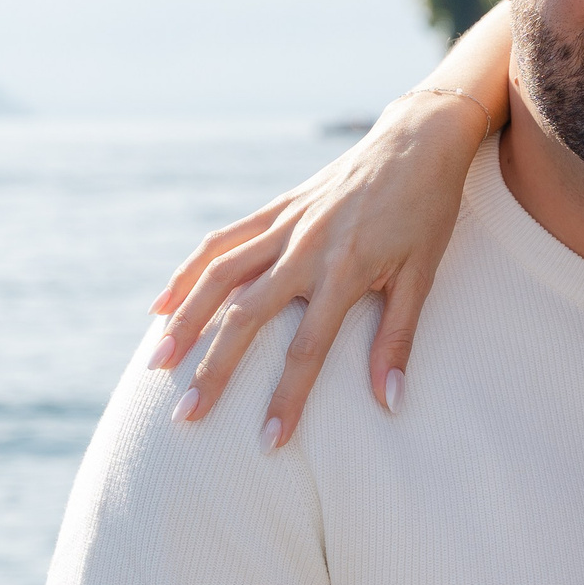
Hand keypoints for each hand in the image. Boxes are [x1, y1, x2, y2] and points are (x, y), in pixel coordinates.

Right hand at [149, 91, 487, 436]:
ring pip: (218, 277)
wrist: (416, 142)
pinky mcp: (274, 209)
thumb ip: (397, 339)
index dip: (288, 399)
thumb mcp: (422, 277)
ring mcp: (283, 226)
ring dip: (184, 322)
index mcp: (344, 271)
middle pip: (245, 317)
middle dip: (213, 370)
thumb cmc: (426, 214)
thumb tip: (390, 401)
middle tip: (185, 414)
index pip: (308, 349)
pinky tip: (161, 306)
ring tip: (157, 364)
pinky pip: (220, 243)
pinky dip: (187, 274)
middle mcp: (304, 249)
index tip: (269, 441)